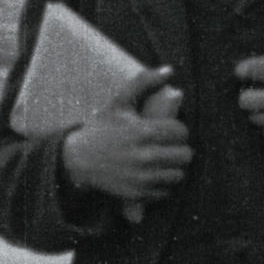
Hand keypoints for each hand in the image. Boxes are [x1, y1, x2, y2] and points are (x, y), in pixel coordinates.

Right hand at [61, 66, 188, 205]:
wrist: (78, 159)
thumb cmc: (101, 128)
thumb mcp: (120, 102)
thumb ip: (144, 82)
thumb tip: (169, 70)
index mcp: (144, 132)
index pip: (181, 132)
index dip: (179, 130)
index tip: (170, 130)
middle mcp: (145, 157)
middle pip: (185, 155)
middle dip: (181, 149)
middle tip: (171, 146)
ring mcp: (142, 178)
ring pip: (179, 175)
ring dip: (175, 167)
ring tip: (166, 160)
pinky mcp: (138, 194)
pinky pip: (167, 191)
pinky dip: (165, 184)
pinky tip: (156, 174)